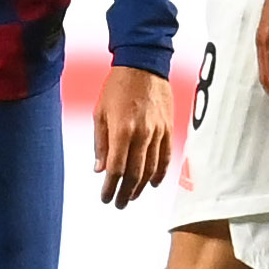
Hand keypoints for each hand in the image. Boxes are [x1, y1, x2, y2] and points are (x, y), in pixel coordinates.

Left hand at [92, 65, 171, 207]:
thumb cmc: (116, 87)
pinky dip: (159, 173)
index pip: (116, 168)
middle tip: (118, 203)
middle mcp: (142, 134)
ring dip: (141, 186)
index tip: (105, 198)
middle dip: (125, 192)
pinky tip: (151, 183)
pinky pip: (166, 157)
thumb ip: (100, 143)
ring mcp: (158, 132)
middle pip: (134, 173)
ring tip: (131, 196)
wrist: (143, 65)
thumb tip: (99, 169)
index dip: (110, 186)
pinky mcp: (168, 129)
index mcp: (122, 130)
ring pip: (151, 169)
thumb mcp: (99, 113)